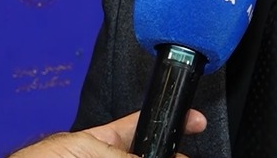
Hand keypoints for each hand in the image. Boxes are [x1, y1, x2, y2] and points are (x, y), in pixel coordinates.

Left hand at [9, 110, 206, 157]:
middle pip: (147, 152)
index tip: (195, 122)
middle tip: (186, 156)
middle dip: (168, 152)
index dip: (169, 123)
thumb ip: (119, 152)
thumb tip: (147, 155)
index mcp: (99, 143)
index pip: (142, 127)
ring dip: (164, 157)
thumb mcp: (82, 149)